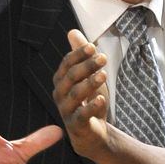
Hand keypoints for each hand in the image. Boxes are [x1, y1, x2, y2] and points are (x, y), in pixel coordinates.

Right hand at [52, 29, 111, 160]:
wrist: (92, 132)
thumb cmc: (88, 100)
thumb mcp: (88, 75)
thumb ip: (81, 55)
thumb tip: (72, 31)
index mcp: (61, 80)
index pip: (67, 63)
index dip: (79, 54)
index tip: (93, 46)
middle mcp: (60, 94)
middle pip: (70, 77)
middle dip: (86, 66)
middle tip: (103, 58)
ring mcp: (66, 110)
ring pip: (75, 94)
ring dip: (90, 83)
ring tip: (104, 74)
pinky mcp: (76, 125)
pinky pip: (81, 115)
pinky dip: (91, 107)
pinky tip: (101, 99)